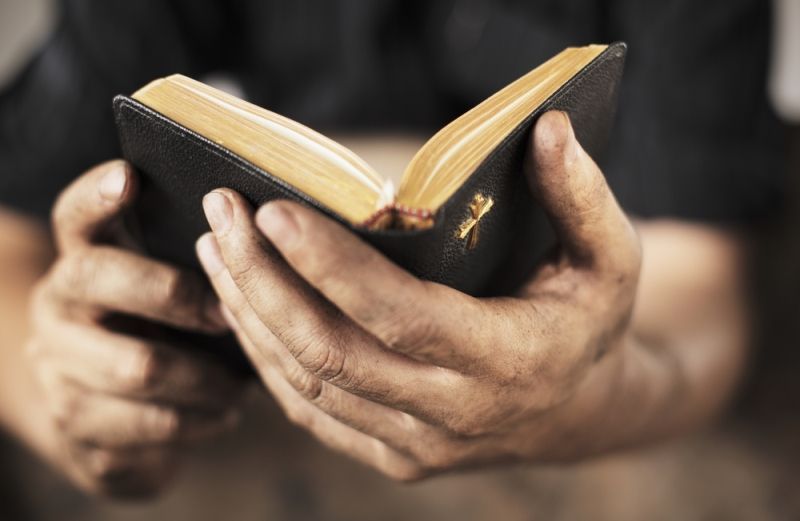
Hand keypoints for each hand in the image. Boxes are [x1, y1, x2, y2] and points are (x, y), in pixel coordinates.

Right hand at [28, 161, 243, 496]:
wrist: (106, 412)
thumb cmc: (159, 334)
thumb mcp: (167, 290)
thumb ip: (196, 260)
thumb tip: (263, 230)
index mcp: (82, 260)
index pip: (75, 216)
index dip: (97, 196)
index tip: (129, 176)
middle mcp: (57, 306)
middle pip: (98, 279)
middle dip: (174, 294)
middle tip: (227, 315)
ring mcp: (56, 369)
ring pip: (134, 366)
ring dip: (203, 376)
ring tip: (243, 385)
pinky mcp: (72, 427)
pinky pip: (145, 426)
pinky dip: (198, 422)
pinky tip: (223, 415)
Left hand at [197, 112, 640, 479]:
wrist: (579, 412)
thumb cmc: (586, 322)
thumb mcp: (609, 258)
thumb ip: (583, 196)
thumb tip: (550, 129)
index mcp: (507, 361)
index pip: (399, 316)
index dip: (331, 266)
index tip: (272, 210)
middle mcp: (455, 415)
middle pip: (332, 353)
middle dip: (265, 282)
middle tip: (222, 217)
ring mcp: (418, 446)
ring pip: (309, 384)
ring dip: (252, 315)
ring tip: (218, 250)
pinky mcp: (392, 456)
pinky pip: (312, 411)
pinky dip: (267, 359)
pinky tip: (243, 307)